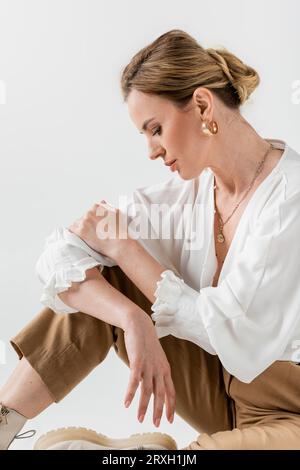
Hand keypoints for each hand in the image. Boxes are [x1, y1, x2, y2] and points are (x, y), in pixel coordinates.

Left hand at [68, 200, 129, 259]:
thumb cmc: (119, 229)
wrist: (117, 243)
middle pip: (83, 217)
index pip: (90, 210)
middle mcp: (89, 212)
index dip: (93, 218)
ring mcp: (84, 222)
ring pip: (77, 223)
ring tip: (89, 235)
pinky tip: (79, 236)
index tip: (96, 224)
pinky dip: (74, 232)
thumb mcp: (116, 212)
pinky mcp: (80, 232)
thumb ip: (107, 206)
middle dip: (87, 223)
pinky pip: (71, 229)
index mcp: (96, 206)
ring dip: (81, 228)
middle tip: (94, 231)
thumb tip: (102, 202)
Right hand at [123, 312, 175, 426]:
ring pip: (148, 390)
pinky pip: (134, 380)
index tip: (169, 420)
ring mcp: (149, 365)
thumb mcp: (155, 359)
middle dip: (159, 411)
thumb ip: (155, 372)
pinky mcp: (138, 361)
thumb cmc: (146, 342)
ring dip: (143, 406)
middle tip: (156, 424)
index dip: (171, 406)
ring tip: (140, 419)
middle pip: (161, 394)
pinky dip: (130, 393)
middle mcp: (159, 369)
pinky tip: (126, 403)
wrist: (139, 324)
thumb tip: (153, 386)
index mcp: (165, 369)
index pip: (171, 392)